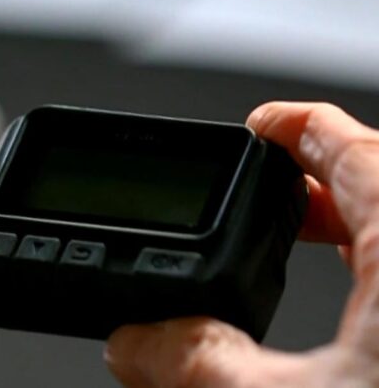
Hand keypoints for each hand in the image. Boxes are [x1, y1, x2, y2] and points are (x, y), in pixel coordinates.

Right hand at [105, 102, 378, 386]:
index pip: (343, 141)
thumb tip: (134, 344)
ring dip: (343, 229)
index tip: (255, 125)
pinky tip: (348, 315)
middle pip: (373, 180)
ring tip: (290, 245)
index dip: (289, 126)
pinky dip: (371, 275)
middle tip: (254, 194)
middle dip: (308, 183)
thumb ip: (200, 365)